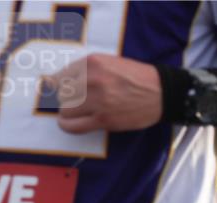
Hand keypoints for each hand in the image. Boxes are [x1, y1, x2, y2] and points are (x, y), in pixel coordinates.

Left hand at [47, 54, 161, 133]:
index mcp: (91, 63)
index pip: (59, 76)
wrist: (161, 93)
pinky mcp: (103, 119)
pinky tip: (71, 123)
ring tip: (81, 111)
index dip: (59, 86)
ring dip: (70, 112)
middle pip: (61, 94)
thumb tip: (55, 82)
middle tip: (79, 102)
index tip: (63, 91)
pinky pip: (73, 125)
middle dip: (67, 99)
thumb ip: (85, 70)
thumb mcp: (108, 63)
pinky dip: (68, 125)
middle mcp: (91, 80)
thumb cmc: (136, 77)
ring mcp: (97, 100)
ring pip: (65, 110)